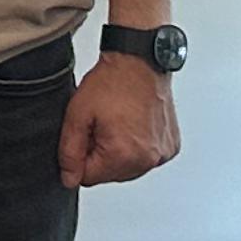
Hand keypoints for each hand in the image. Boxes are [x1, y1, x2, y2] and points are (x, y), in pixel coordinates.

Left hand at [59, 51, 179, 189]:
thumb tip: (69, 179)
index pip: (89, 178)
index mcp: (124, 154)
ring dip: (119, 152)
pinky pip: (146, 157)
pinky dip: (137, 146)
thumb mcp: (77, 115)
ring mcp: (163, 153)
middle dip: (100, 154)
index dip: (80, 156)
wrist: (139, 61)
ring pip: (128, 168)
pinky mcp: (171, 146)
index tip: (86, 133)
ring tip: (118, 122)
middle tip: (101, 124)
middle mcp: (149, 159)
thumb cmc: (112, 82)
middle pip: (110, 175)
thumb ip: (69, 152)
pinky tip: (132, 124)